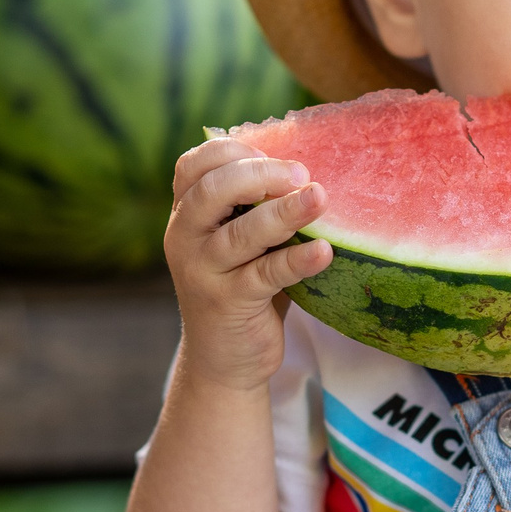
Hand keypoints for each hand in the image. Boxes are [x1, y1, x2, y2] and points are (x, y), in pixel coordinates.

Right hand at [164, 137, 333, 391]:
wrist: (224, 360)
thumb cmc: (242, 286)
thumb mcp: (240, 242)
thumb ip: (255, 207)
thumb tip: (310, 168)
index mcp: (186, 215)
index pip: (194, 165)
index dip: (233, 151)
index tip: (275, 155)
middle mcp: (185, 239)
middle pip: (212, 190)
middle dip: (260, 174)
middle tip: (303, 174)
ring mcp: (203, 273)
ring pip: (240, 234)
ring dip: (284, 212)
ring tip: (320, 197)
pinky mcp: (228, 304)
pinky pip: (265, 275)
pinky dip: (297, 261)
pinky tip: (325, 251)